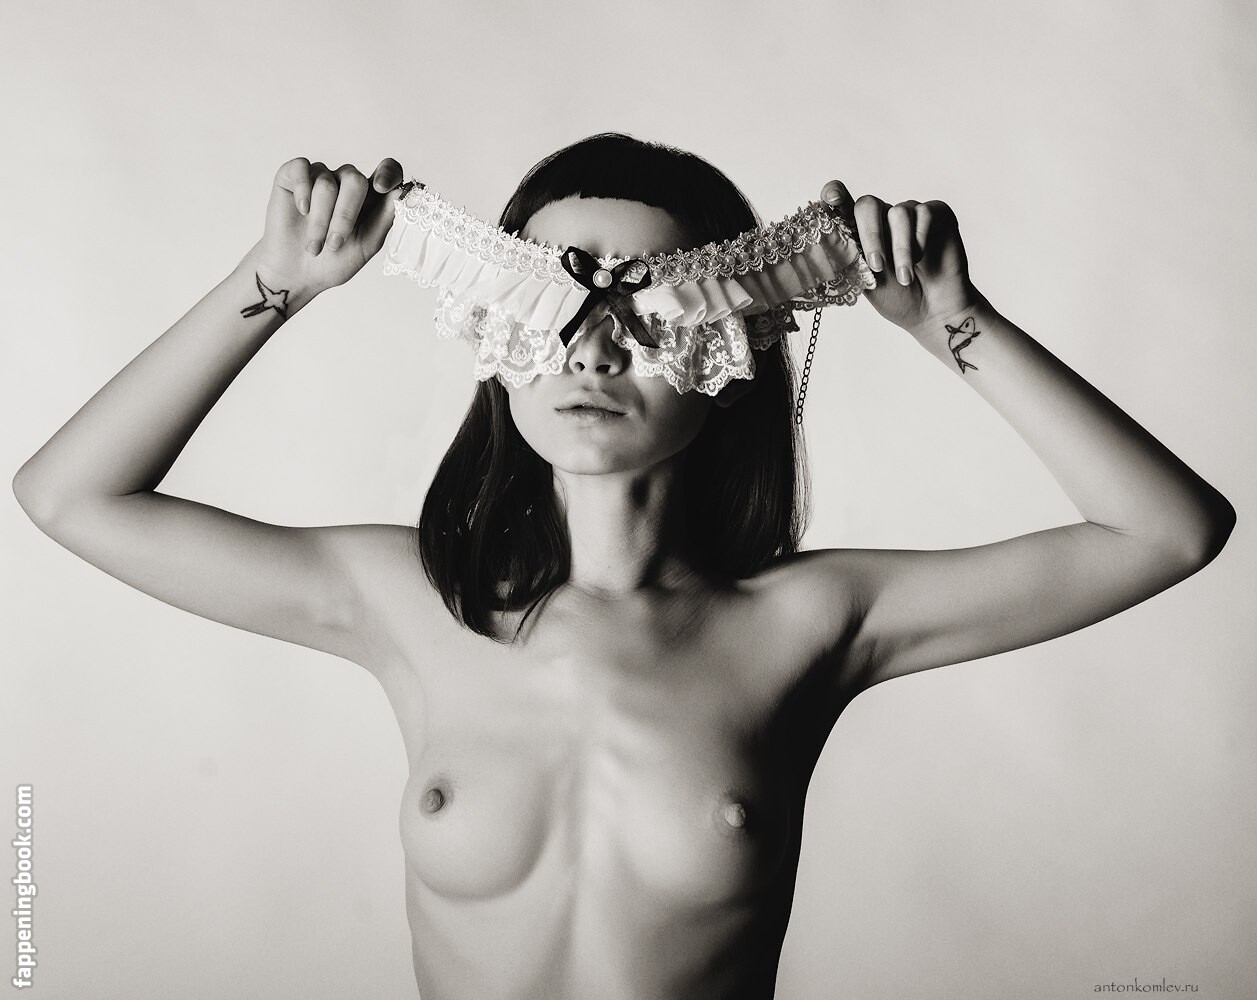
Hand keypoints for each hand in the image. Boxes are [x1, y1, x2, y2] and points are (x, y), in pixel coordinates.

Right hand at [245, 157, 405, 303]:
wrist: (296, 275)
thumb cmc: (333, 262)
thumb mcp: (366, 245)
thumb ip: (385, 218)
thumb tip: (402, 191)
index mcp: (370, 197)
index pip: (388, 170)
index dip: (388, 172)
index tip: (381, 188)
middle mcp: (345, 182)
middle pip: (355, 179)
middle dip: (345, 215)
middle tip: (334, 244)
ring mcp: (319, 176)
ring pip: (326, 183)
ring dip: (320, 220)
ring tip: (314, 245)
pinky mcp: (292, 175)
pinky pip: (301, 169)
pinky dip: (302, 191)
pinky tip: (302, 211)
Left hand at [819, 180, 982, 333]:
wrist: (931, 312)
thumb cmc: (896, 297)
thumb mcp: (863, 281)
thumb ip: (848, 256)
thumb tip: (827, 240)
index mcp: (860, 232)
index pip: (841, 203)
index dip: (834, 193)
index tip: (832, 198)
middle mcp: (883, 218)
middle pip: (868, 204)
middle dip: (871, 236)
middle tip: (878, 266)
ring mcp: (909, 214)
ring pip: (898, 212)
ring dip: (900, 248)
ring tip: (905, 278)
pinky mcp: (937, 214)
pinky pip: (924, 212)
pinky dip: (920, 238)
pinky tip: (921, 258)